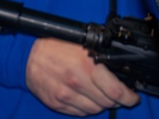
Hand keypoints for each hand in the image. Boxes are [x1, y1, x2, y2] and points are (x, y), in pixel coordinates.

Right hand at [26, 38, 140, 115]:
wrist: (27, 55)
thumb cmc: (55, 46)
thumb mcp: (81, 45)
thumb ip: (101, 59)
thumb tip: (121, 73)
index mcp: (85, 65)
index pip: (116, 91)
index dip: (129, 97)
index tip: (132, 96)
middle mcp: (76, 82)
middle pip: (107, 102)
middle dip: (114, 99)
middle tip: (113, 92)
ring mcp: (65, 95)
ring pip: (95, 109)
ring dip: (99, 103)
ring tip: (95, 92)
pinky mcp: (57, 104)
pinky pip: (80, 113)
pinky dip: (85, 107)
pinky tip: (81, 95)